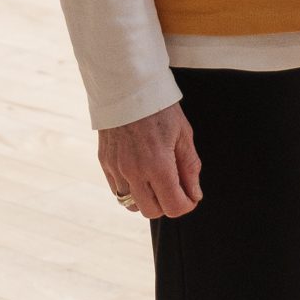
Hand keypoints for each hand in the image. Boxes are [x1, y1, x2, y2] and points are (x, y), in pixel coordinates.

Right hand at [98, 101, 201, 218]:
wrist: (128, 88)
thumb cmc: (160, 109)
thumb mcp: (183, 134)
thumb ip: (190, 167)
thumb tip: (194, 194)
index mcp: (158, 165)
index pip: (173, 207)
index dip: (187, 205)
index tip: (191, 196)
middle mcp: (134, 172)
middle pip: (152, 211)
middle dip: (167, 205)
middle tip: (175, 187)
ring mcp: (116, 169)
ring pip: (132, 205)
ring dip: (147, 199)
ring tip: (156, 181)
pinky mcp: (105, 163)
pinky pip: (117, 191)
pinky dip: (130, 190)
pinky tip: (140, 174)